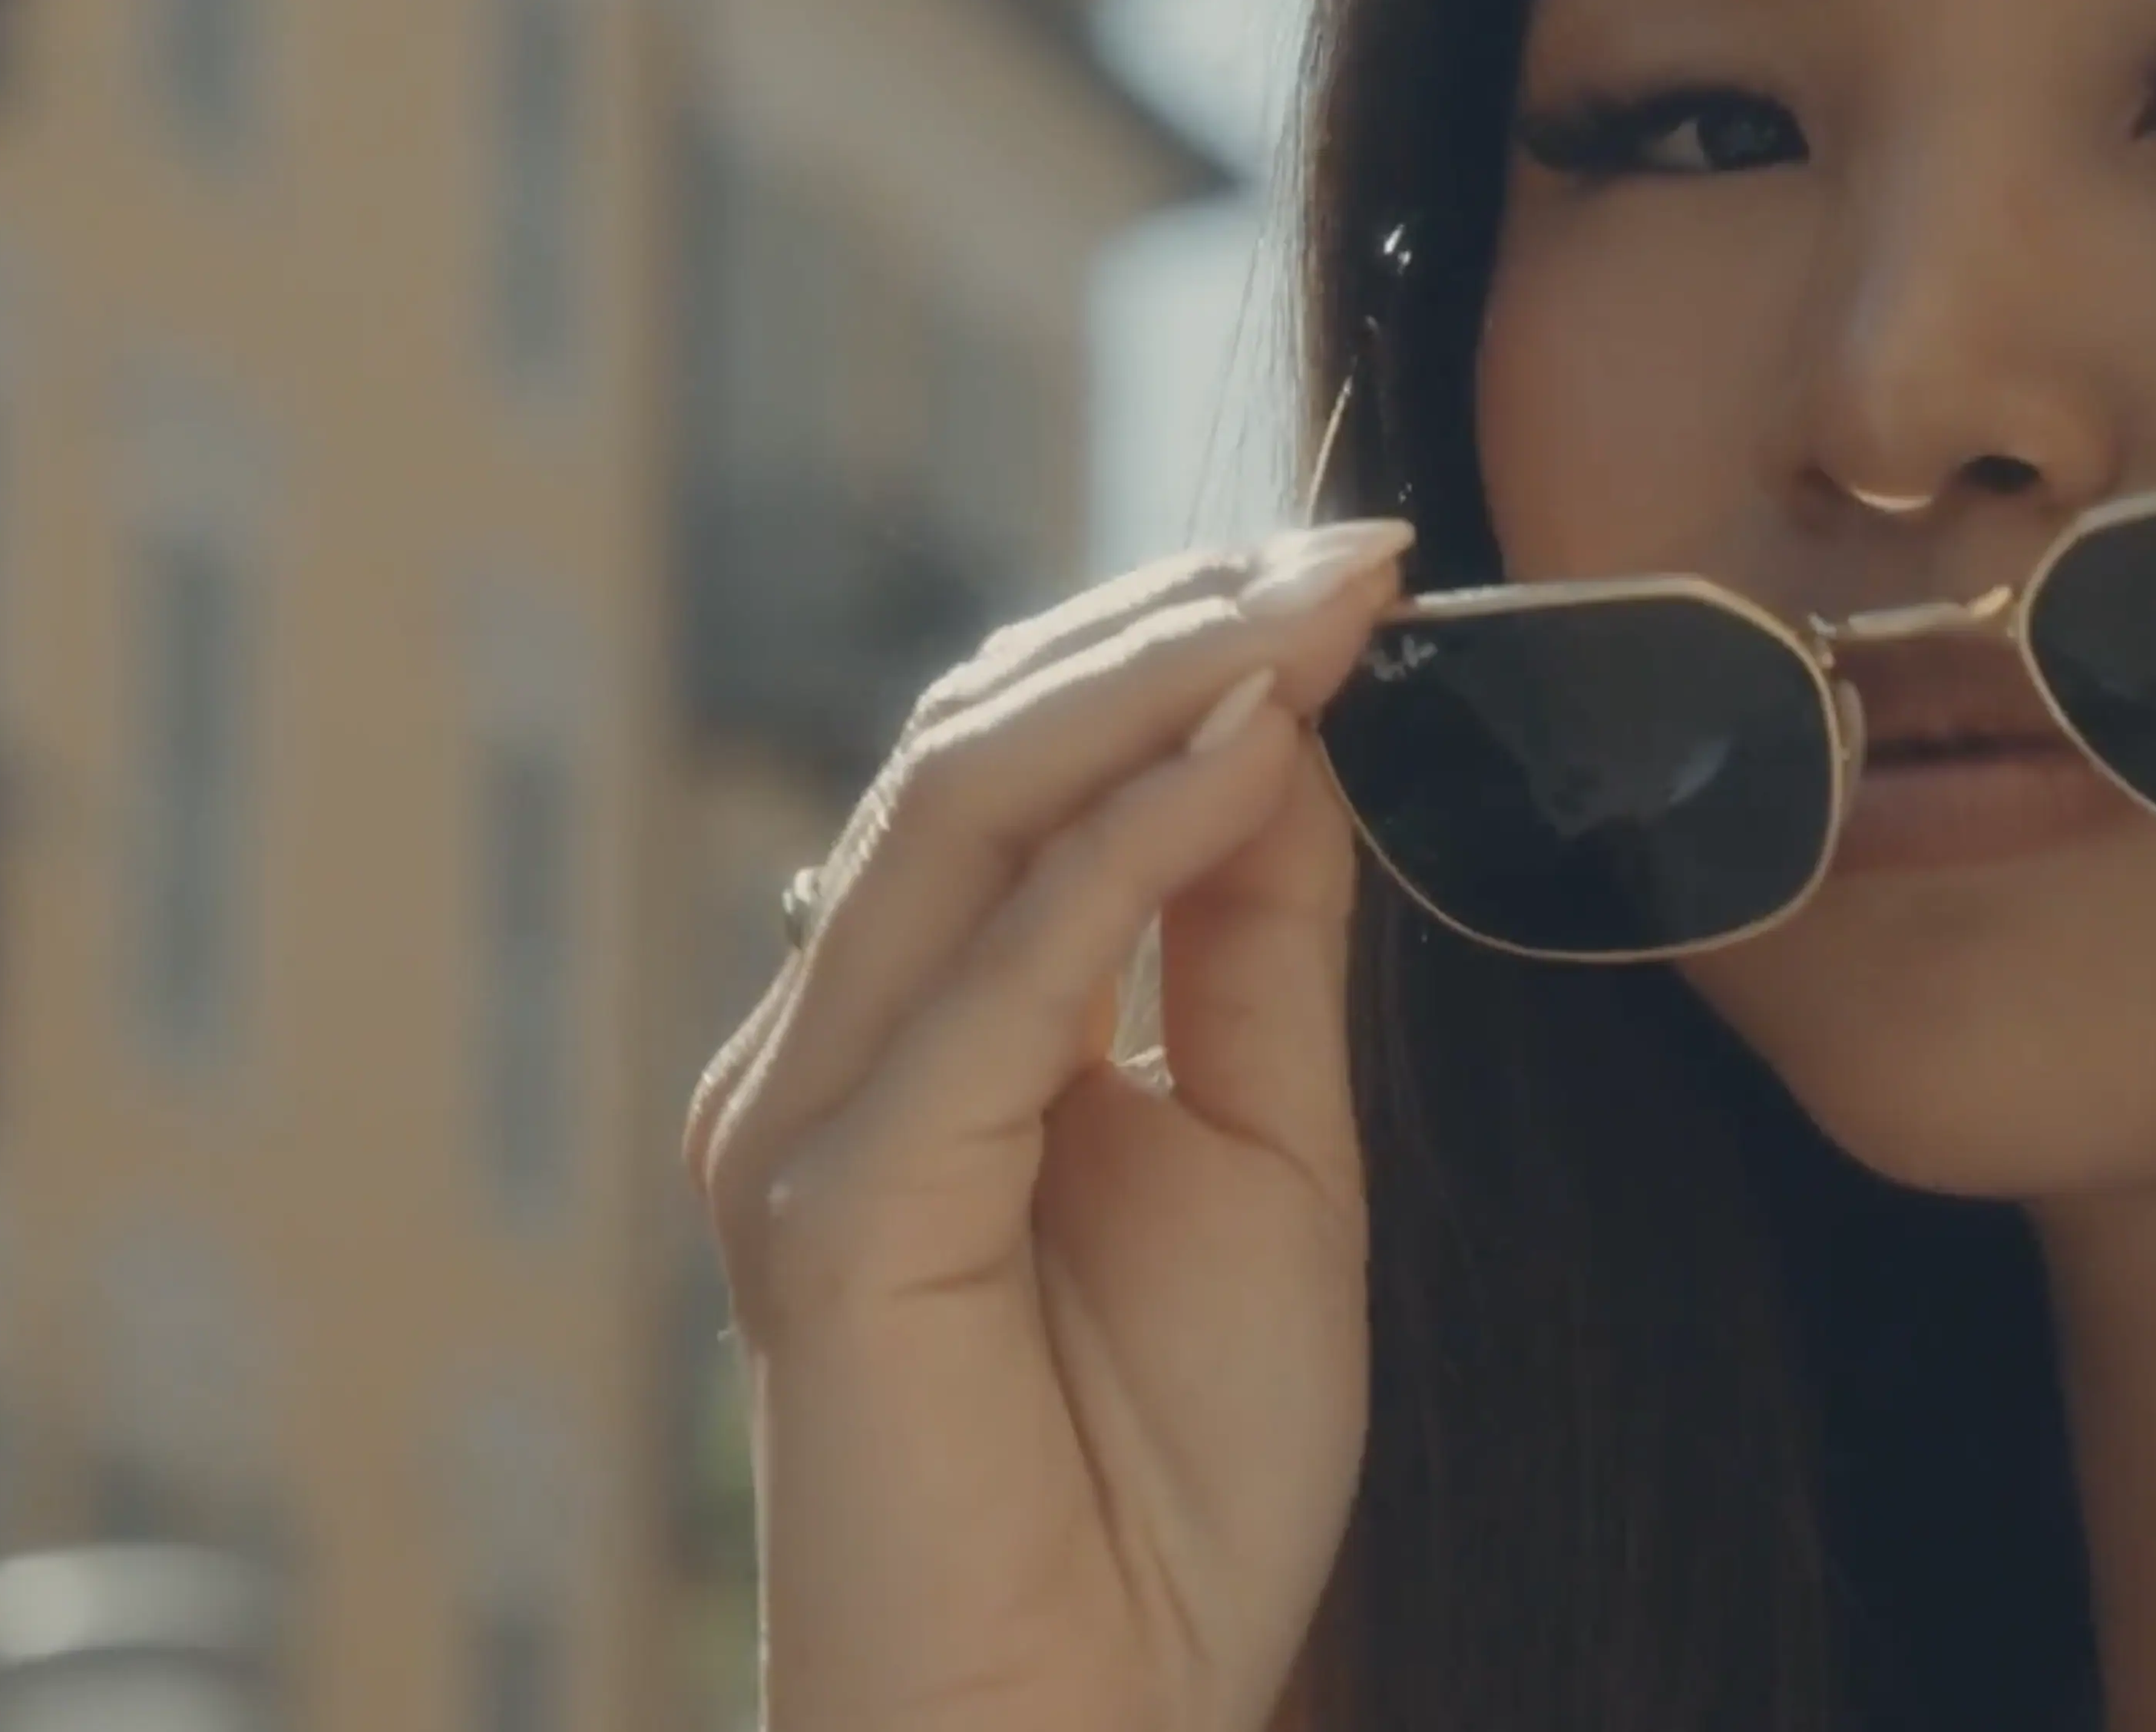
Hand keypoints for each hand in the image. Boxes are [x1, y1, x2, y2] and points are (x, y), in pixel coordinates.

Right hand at [685, 518, 1414, 1731]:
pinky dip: (1125, 846)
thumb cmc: (1167, 1487)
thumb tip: (1286, 724)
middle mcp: (824, 1056)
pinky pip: (990, 982)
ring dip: (1152, 684)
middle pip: (971, 751)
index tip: (1352, 559)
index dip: (1177, 642)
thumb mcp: (1264, 1156)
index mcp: (910, 1037)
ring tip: (1314, 603)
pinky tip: (1249, 753)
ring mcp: (802, 1127)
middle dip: (1169, 621)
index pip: (1018, 767)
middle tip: (1349, 542)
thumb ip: (1251, 949)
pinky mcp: (831, 1213)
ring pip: (954, 816)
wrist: (1094, 1729)